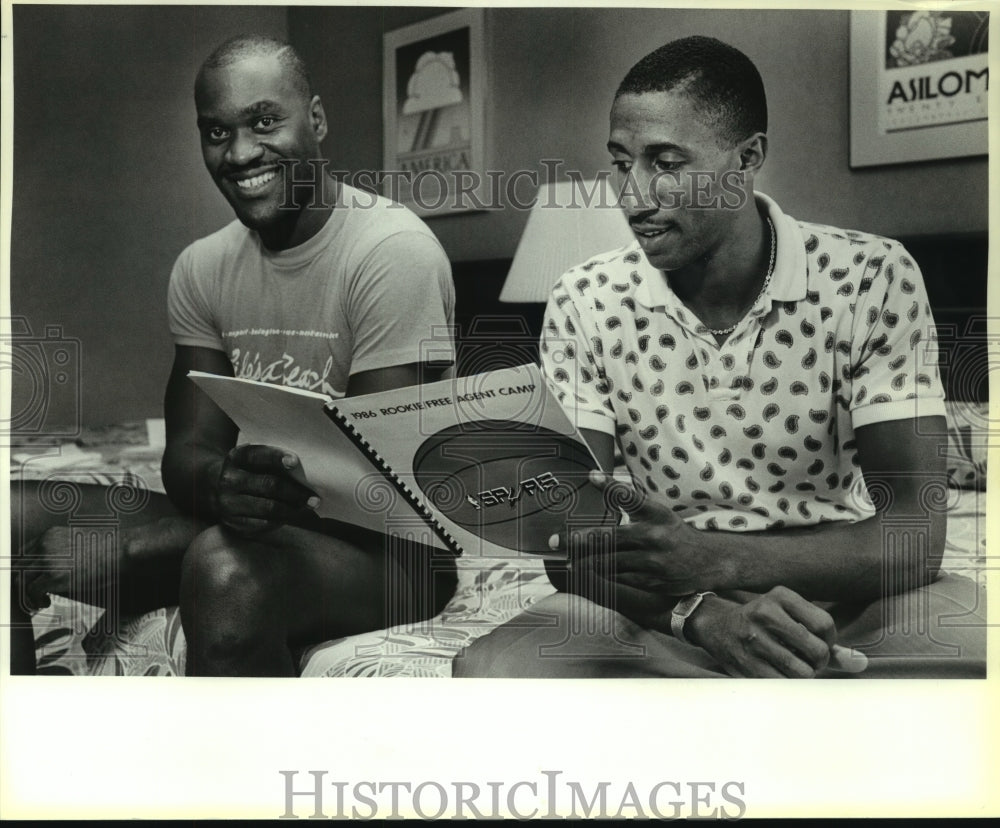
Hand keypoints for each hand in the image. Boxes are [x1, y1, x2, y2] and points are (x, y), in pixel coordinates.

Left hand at [16, 525, 129, 611]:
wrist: (121, 549)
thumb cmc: (108, 547)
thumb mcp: (78, 542)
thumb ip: (60, 551)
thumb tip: (50, 571)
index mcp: (50, 535)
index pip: (23, 553)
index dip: (25, 569)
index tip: (30, 579)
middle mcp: (44, 545)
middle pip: (18, 567)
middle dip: (23, 582)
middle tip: (32, 593)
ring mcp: (47, 560)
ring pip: (21, 580)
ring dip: (27, 593)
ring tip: (38, 601)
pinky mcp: (53, 576)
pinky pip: (32, 591)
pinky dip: (35, 600)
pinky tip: (44, 603)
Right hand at [214, 445, 319, 535]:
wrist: (218, 489)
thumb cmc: (250, 471)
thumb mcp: (254, 460)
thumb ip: (273, 460)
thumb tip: (306, 470)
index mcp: (235, 458)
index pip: (257, 455)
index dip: (276, 458)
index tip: (295, 462)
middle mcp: (228, 480)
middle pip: (268, 485)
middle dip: (295, 492)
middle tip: (315, 497)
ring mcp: (228, 503)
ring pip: (268, 507)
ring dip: (292, 509)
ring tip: (308, 507)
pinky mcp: (232, 522)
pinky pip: (262, 523)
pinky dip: (282, 520)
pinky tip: (293, 516)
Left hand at [551, 470, 732, 596]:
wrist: (709, 562)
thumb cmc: (674, 533)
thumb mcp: (658, 513)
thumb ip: (630, 502)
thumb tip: (596, 480)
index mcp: (656, 514)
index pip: (629, 496)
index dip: (609, 485)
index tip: (590, 476)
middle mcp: (654, 535)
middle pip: (608, 537)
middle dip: (578, 540)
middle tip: (556, 541)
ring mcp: (652, 560)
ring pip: (609, 561)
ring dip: (585, 561)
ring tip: (567, 559)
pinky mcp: (651, 580)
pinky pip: (619, 578)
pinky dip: (601, 575)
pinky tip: (587, 572)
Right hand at [687, 587, 837, 677]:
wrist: (716, 626)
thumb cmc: (764, 622)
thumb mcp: (790, 616)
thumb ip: (826, 639)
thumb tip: (860, 662)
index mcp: (780, 595)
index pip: (825, 625)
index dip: (830, 641)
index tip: (819, 643)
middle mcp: (765, 613)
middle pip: (817, 650)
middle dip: (819, 662)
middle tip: (809, 660)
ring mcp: (753, 639)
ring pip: (802, 672)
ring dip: (804, 676)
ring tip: (795, 667)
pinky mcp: (745, 663)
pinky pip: (783, 684)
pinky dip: (788, 684)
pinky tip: (780, 673)